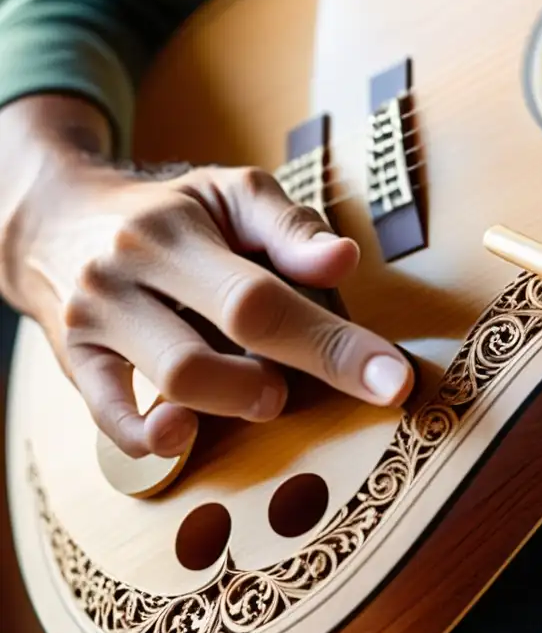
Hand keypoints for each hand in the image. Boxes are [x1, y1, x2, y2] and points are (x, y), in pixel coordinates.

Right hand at [7, 155, 413, 459]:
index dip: (335, 344)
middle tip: (342, 385)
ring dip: (241, 398)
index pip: (266, 295)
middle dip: (307, 369)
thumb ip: (289, 228)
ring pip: (179, 379)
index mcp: (177, 229)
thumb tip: (344, 261)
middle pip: (230, 333)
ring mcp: (97, 319)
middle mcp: (129, 270)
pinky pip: (110, 417)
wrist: (56, 220)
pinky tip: (186, 434)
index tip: (393, 381)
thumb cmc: (170, 212)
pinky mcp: (76, 362)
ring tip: (264, 389)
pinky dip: (154, 438)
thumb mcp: (229, 194)